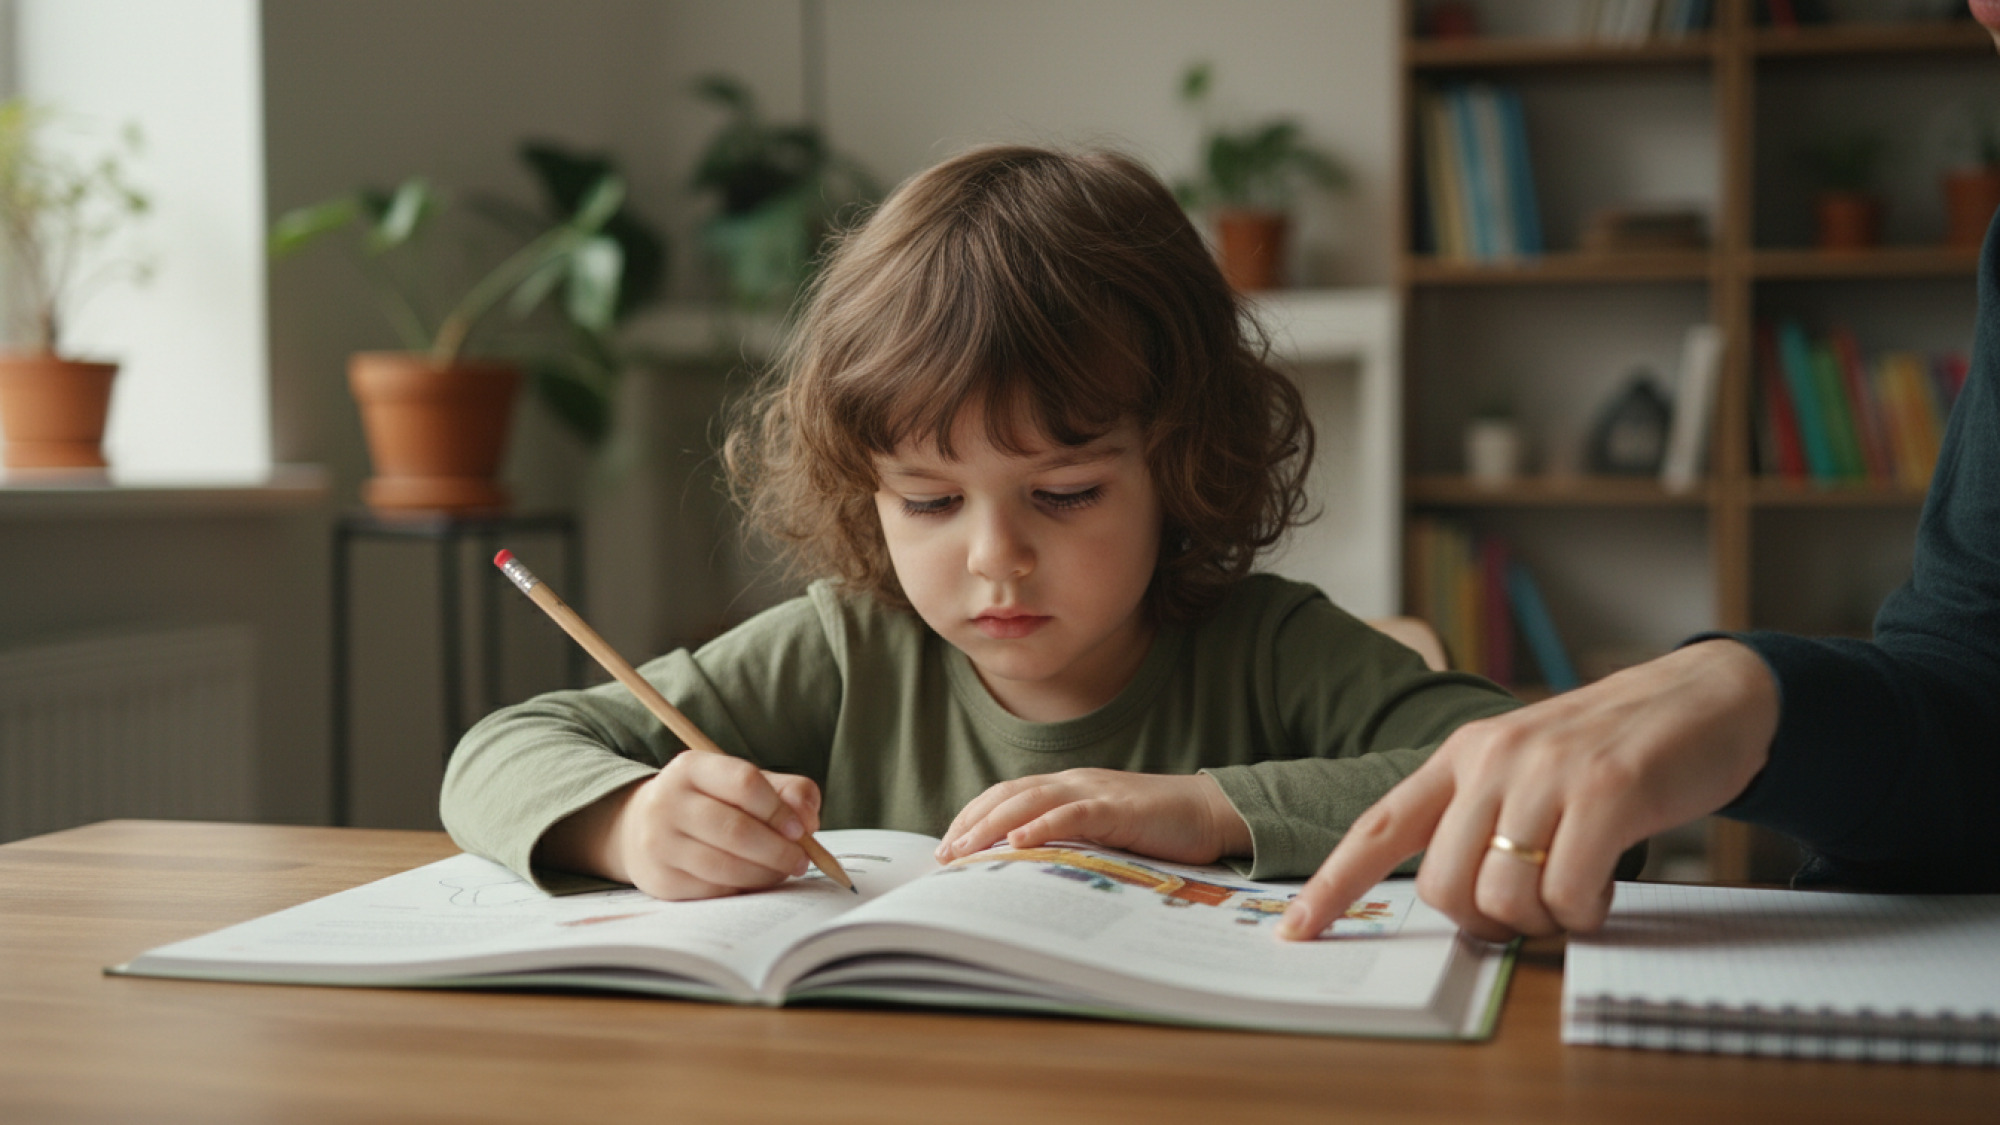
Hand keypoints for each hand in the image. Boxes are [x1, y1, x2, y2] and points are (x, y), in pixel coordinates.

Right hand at [543, 752, 822, 900]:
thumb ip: (786, 791)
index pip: (743, 782)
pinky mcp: (661, 880)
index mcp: (691, 768)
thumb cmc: (710, 802)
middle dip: (778, 849)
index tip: (801, 829)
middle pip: (735, 829)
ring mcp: (659, 843)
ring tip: (784, 870)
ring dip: (766, 873)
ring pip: (726, 865)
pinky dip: (743, 887)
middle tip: (801, 860)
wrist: (641, 828)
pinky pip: (714, 889)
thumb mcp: (741, 783)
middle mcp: (668, 802)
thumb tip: (808, 817)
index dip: (779, 809)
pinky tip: (755, 880)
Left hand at [935, 769, 1251, 865]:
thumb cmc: (1157, 829)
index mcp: (1068, 787)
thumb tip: (1027, 870)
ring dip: (992, 825)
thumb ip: (1069, 840)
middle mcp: (1075, 783)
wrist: (1210, 812)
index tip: (948, 845)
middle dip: (971, 823)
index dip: (974, 816)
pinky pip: (1073, 814)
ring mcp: (1095, 792)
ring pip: (1031, 800)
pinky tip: (1017, 843)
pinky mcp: (1118, 809)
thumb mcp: (1103, 834)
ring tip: (965, 849)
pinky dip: (1041, 826)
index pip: (1007, 794)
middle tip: (944, 855)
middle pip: (1009, 795)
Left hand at [1277, 640, 1779, 942]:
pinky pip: (1569, 894)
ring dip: (1542, 922)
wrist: (1704, 695)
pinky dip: (1586, 913)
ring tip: (1575, 891)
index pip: (1378, 826)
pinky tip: (1605, 888)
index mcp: (1460, 755)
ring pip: (1501, 897)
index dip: (1332, 883)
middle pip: (1442, 886)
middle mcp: (1492, 758)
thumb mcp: (1525, 768)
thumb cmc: (1610, 749)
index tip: (1295, 929)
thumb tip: (1453, 901)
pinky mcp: (1606, 790)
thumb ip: (1479, 818)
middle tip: (1530, 911)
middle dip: (1484, 922)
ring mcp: (1547, 772)